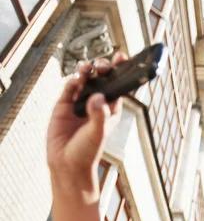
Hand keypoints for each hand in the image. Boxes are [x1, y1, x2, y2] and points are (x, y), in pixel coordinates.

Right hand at [47, 53, 127, 195]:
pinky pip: (69, 87)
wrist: (66, 164)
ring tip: (87, 69)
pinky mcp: (64, 104)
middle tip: (102, 66)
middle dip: (102, 68)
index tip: (123, 56)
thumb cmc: (87, 151)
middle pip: (101, 78)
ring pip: (84, 79)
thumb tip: (97, 97)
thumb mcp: (97, 133)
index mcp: (111, 108)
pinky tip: (75, 81)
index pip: (118, 85)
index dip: (121, 70)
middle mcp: (96, 102)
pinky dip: (72, 81)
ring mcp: (80, 102)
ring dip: (86, 71)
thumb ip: (98, 115)